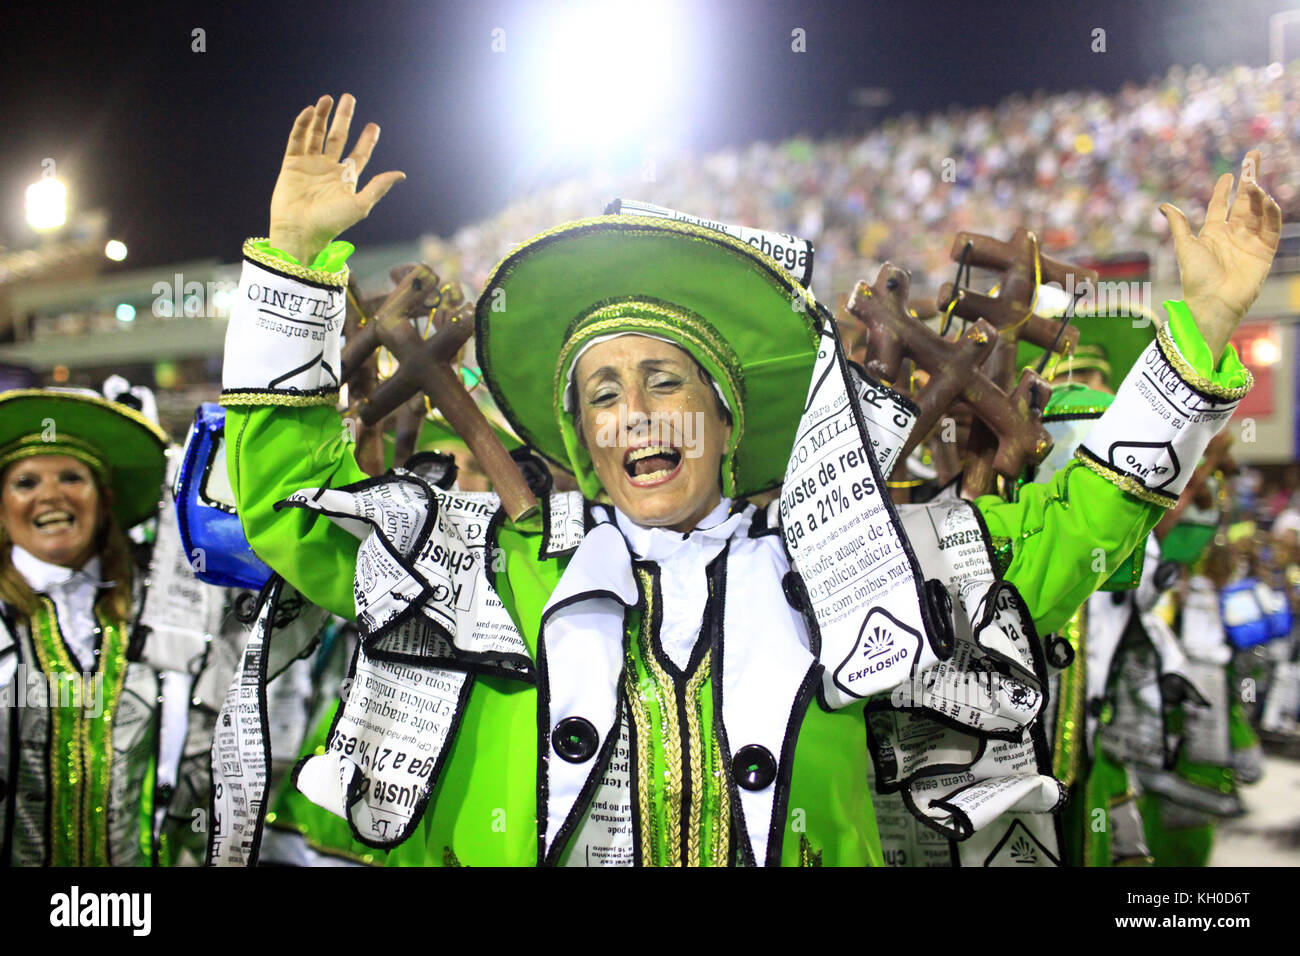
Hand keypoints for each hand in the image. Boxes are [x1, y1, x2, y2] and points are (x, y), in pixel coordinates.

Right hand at [268, 94, 405, 264]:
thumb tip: (401, 174)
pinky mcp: (291, 165)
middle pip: (338, 137)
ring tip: (328, 98)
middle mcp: (328, 169)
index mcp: (346, 179)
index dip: (367, 140)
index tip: (374, 126)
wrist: (300, 231)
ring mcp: (309, 165)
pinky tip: (309, 111)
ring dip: (322, 116)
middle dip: (343, 118)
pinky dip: (302, 125)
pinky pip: (296, 140)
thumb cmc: (331, 223)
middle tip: (349, 98)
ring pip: (316, 134)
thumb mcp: (360, 205)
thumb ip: (378, 187)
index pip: (359, 154)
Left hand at [1160, 150, 1281, 361]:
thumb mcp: (1185, 246)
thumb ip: (1179, 224)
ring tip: (1254, 181)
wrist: (1214, 303)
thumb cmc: (1196, 278)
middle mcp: (1233, 235)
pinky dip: (1271, 214)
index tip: (1229, 173)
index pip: (1220, 206)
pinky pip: (1271, 229)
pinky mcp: (1264, 252)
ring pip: (1258, 212)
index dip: (1224, 189)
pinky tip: (1267, 200)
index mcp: (1213, 233)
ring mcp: (1250, 243)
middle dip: (1249, 179)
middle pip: (1243, 202)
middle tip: (1252, 157)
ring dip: (1258, 195)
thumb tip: (1163, 205)